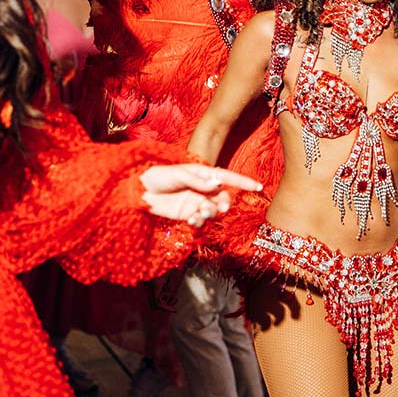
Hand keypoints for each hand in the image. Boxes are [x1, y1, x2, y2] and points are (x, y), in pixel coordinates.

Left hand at [139, 162, 261, 224]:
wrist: (139, 191)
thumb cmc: (159, 176)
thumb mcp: (178, 174)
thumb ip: (197, 180)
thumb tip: (216, 185)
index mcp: (203, 175)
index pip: (227, 177)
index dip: (243, 182)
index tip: (258, 187)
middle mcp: (202, 189)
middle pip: (223, 198)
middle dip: (224, 204)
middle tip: (218, 207)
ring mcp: (196, 202)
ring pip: (213, 211)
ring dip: (210, 214)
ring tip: (199, 213)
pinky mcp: (187, 215)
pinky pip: (201, 221)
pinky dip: (199, 222)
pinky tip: (192, 220)